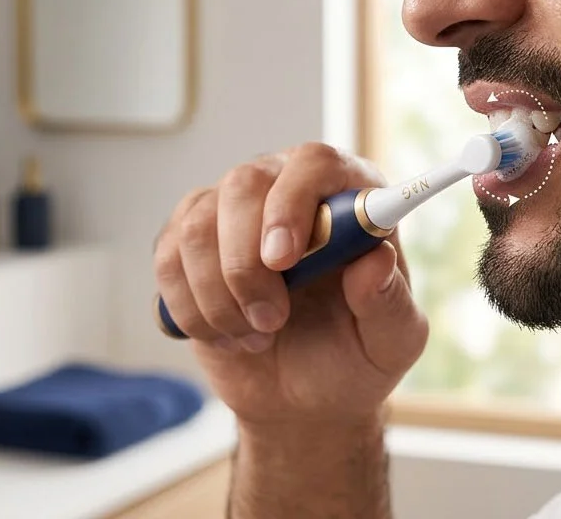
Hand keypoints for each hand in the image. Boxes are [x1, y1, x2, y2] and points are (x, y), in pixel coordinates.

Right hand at [153, 143, 428, 426]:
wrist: (305, 397)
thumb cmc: (355, 356)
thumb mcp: (392, 342)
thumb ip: (389, 302)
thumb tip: (376, 259)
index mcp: (347, 197)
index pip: (314, 163)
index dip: (292, 203)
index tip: (283, 260)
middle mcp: (286, 188)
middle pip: (243, 184)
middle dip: (247, 264)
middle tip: (273, 320)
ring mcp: (232, 212)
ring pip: (197, 225)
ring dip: (219, 295)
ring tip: (257, 336)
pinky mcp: (189, 244)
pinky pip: (168, 259)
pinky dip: (192, 309)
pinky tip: (226, 335)